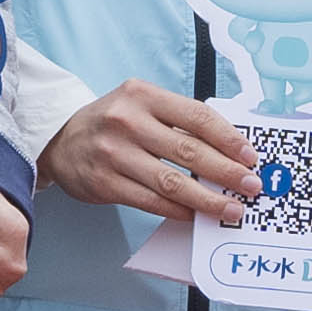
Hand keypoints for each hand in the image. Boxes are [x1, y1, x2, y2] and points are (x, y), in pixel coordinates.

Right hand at [45, 78, 261, 223]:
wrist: (59, 140)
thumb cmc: (112, 122)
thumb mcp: (141, 104)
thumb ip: (179, 120)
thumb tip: (230, 150)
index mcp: (143, 95)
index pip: (198, 116)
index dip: (229, 139)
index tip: (251, 157)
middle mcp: (127, 121)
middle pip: (189, 150)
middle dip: (227, 172)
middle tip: (251, 187)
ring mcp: (113, 153)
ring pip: (172, 181)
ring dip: (208, 199)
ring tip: (231, 209)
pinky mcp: (104, 182)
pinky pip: (151, 201)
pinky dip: (179, 210)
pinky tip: (197, 215)